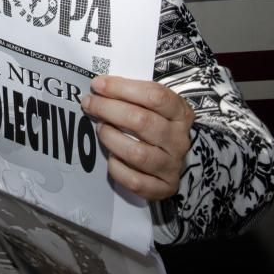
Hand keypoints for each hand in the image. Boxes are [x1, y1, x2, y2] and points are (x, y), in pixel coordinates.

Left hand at [80, 75, 194, 200]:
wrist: (183, 162)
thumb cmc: (159, 127)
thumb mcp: (155, 107)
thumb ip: (133, 96)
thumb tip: (100, 87)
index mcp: (180, 114)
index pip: (154, 96)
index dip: (122, 88)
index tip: (98, 84)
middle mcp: (178, 139)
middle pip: (141, 121)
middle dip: (108, 109)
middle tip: (89, 103)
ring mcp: (171, 166)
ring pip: (136, 153)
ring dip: (111, 137)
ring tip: (101, 128)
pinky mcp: (163, 188)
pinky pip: (134, 180)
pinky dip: (117, 167)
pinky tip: (111, 157)